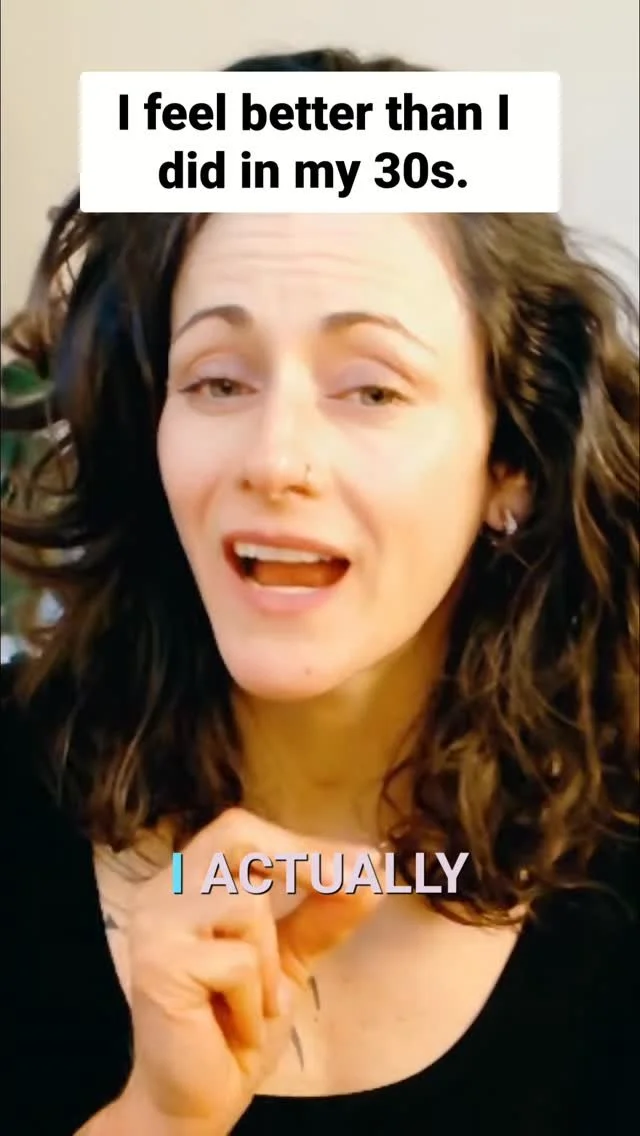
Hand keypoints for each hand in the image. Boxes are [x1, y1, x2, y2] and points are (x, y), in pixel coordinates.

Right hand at [115, 808, 381, 1133]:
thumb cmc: (235, 1025)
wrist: (198, 1101)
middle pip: (236, 837)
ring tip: (259, 1003)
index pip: (243, 831)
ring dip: (271, 964)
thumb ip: (321, 913)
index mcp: (187, 881)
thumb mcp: (289, 959)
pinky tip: (237, 1027)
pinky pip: (239, 961)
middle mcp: (162, 891)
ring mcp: (155, 925)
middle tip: (353, 885)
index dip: (302, 843)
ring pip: (245, 904)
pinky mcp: (159, 966)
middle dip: (300, 861)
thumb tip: (370, 871)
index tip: (364, 863)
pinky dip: (255, 1000)